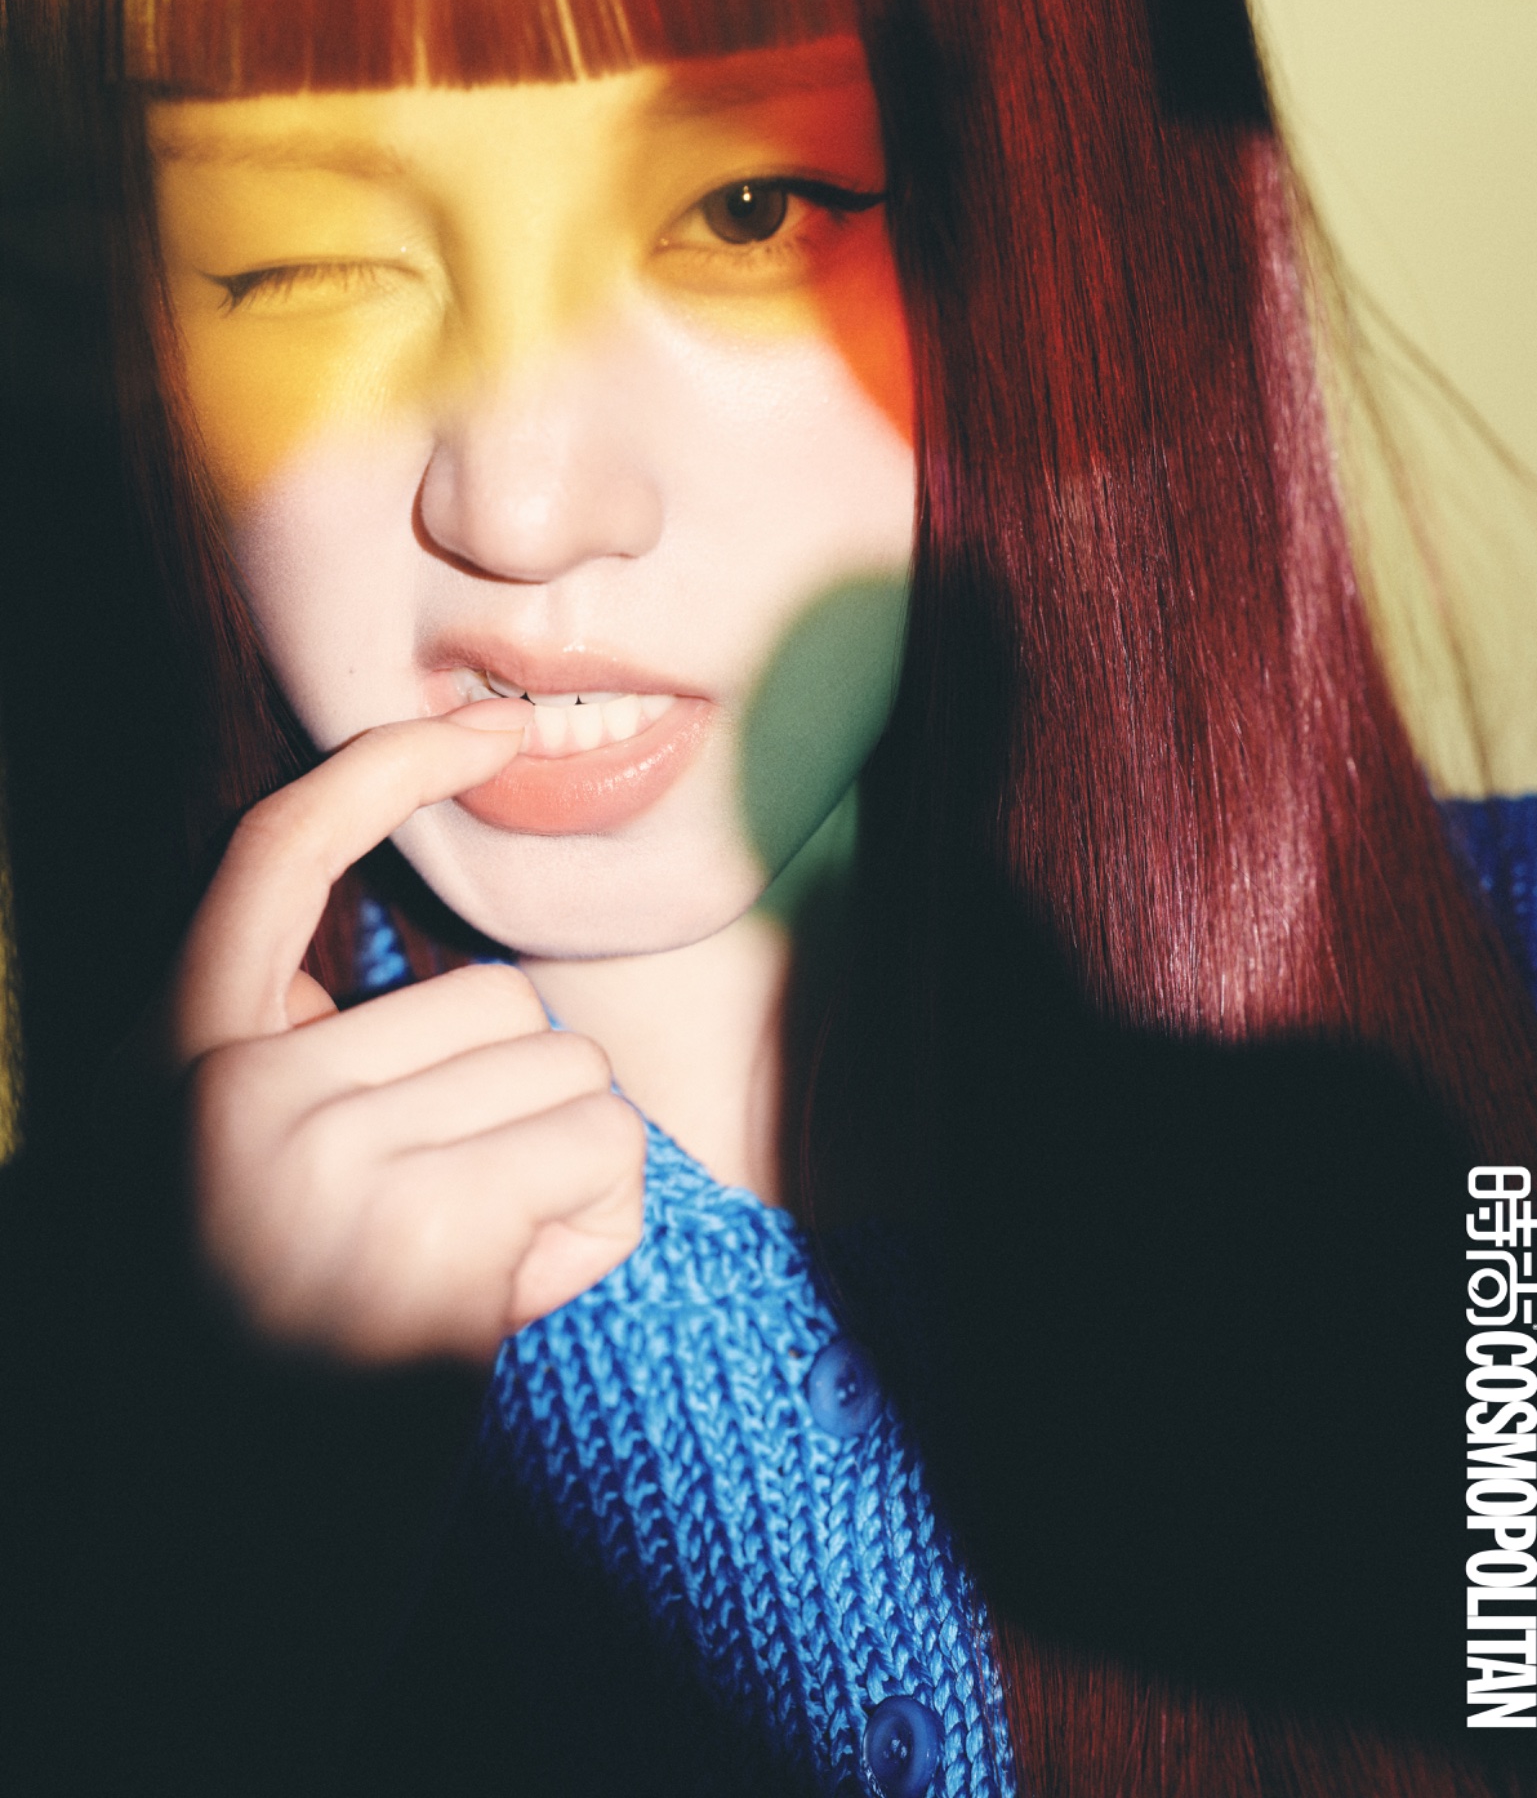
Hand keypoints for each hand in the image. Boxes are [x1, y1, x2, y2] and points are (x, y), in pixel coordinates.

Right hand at [169, 709, 645, 1362]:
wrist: (218, 1554)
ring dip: (566, 1175)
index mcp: (180, 1065)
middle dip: (523, 1105)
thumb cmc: (263, 1342)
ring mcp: (332, 1172)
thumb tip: (429, 991)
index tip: (484, 732)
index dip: (383, 774)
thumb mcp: (242, 1171)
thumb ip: (308, 1065)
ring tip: (470, 1263)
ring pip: (578, 1084)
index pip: (274, 856)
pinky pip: (607, 1170)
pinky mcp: (432, 1251)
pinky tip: (506, 1303)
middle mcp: (242, 1098)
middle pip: (505, 1004)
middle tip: (445, 1218)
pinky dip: (593, 1237)